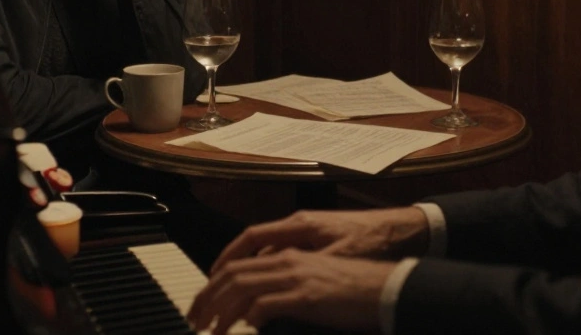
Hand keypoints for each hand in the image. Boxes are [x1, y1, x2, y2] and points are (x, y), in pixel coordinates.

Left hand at [188, 249, 394, 334]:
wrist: (386, 287)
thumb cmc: (354, 288)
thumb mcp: (314, 280)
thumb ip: (285, 286)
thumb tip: (258, 309)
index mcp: (288, 254)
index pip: (239, 262)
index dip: (214, 281)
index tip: (201, 301)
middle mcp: (288, 259)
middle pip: (232, 273)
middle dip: (207, 297)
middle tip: (194, 319)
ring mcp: (296, 276)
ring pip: (242, 287)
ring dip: (220, 311)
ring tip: (208, 330)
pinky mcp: (306, 297)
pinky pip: (265, 305)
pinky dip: (248, 317)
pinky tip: (243, 329)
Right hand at [209, 207, 429, 273]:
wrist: (401, 229)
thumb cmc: (373, 240)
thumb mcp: (339, 258)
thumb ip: (307, 271)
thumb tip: (280, 287)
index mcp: (300, 227)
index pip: (252, 237)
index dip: (229, 256)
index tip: (214, 276)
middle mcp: (298, 227)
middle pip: (252, 246)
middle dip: (229, 267)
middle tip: (213, 291)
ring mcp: (307, 235)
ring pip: (267, 254)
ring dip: (248, 272)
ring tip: (230, 297)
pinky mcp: (316, 245)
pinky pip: (281, 258)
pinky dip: (267, 274)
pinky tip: (263, 294)